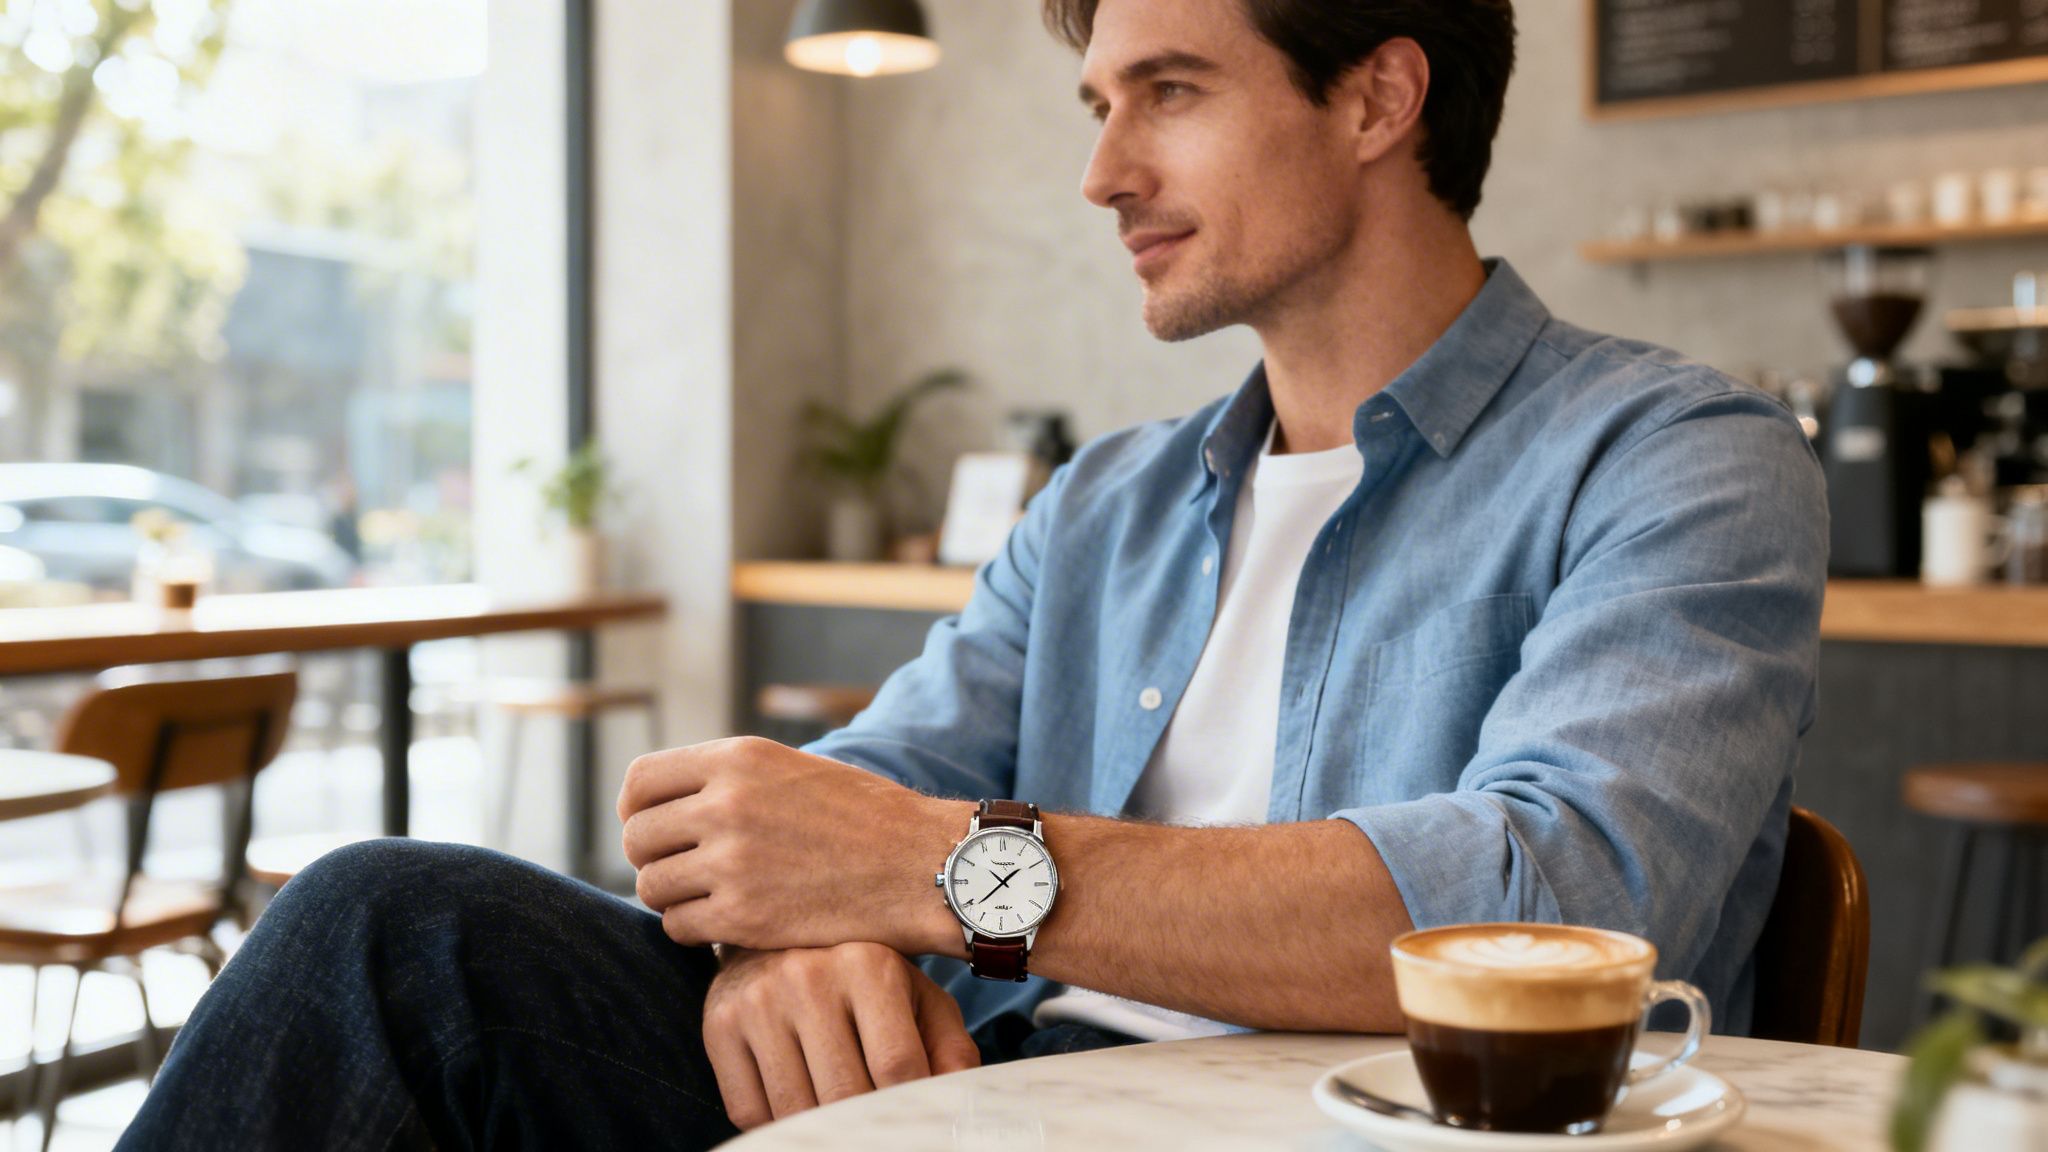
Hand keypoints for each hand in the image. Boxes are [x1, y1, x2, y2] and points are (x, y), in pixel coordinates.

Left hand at [618, 736, 966, 953]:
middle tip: (688, 872)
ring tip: (712, 898)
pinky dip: (695, 931)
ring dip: (674, 898)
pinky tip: (729, 923)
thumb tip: (661, 804)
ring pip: (651, 886)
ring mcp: (731, 861)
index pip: (639, 783)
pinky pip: (678, 927)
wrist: (923, 866)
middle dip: (655, 858)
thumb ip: (728, 779)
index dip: (637, 811)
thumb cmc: (864, 819)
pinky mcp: (743, 916)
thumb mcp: (792, 769)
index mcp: (737, 758)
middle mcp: (725, 803)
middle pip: (637, 838)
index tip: (656, 830)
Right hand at [702, 943, 980, 1129]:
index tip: (914, 1121)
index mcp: (868, 963)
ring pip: (795, 1110)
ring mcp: (757, 1002)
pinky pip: (749, 1110)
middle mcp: (807, 976)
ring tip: (838, 1110)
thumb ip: (948, 1045)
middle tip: (874, 1124)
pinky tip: (796, 1095)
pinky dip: (776, 1121)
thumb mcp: (914, 995)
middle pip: (844, 1095)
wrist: (777, 938)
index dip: (911, 1107)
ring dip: (821, 1126)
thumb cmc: (860, 977)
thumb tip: (957, 1099)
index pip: (897, 1065)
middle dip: (866, 1122)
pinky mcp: (718, 1025)